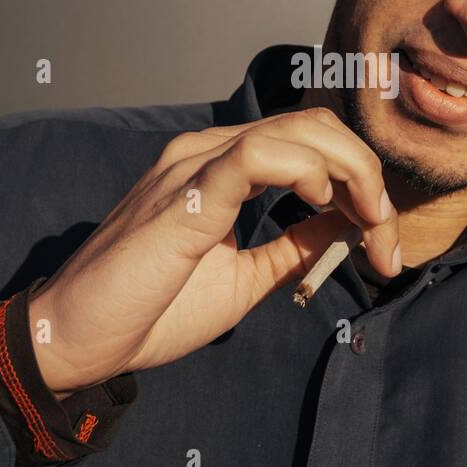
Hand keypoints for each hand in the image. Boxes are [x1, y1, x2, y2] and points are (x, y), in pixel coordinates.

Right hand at [27, 108, 400, 393]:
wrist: (80, 340)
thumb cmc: (150, 311)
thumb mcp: (244, 279)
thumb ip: (292, 247)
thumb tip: (346, 226)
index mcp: (220, 168)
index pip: (308, 142)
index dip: (360, 180)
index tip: (384, 241)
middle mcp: (207, 153)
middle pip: (313, 125)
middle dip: (367, 173)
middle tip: (386, 234)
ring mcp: (194, 166)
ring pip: (296, 129)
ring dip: (352, 172)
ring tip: (371, 222)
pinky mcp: (186, 192)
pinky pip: (257, 155)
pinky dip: (306, 171)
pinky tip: (322, 204)